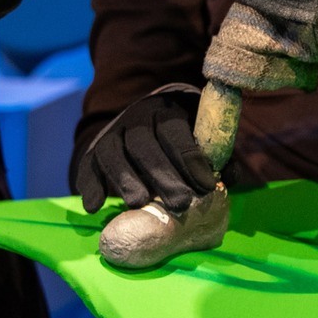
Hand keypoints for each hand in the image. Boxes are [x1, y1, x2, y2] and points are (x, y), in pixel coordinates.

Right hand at [71, 88, 214, 212]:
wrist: (149, 118)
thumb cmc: (184, 135)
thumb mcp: (203, 137)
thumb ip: (218, 157)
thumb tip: (230, 178)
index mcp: (166, 110)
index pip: (175, 130)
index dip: (190, 158)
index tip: (207, 186)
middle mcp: (136, 118)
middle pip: (144, 143)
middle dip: (163, 174)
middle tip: (181, 203)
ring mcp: (112, 133)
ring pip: (113, 152)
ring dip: (126, 179)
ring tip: (141, 204)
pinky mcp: (93, 151)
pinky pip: (87, 166)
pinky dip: (90, 186)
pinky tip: (95, 207)